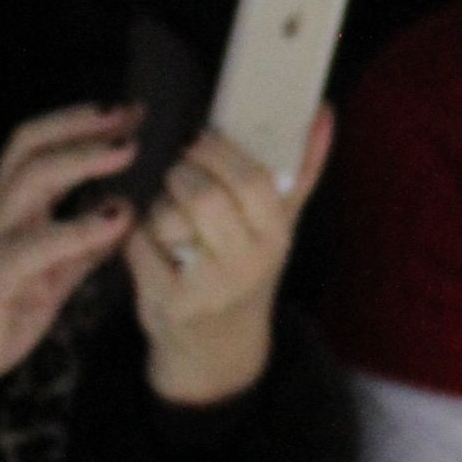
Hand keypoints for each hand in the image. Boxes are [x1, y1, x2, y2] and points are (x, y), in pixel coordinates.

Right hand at [0, 105, 142, 416]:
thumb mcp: (52, 280)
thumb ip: (85, 247)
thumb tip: (124, 209)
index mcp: (8, 209)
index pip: (37, 147)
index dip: (81, 124)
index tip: (131, 112)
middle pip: (29, 146)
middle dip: (82, 126)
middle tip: (131, 116)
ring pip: (26, 179)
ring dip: (80, 160)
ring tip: (125, 152)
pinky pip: (32, 245)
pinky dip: (77, 228)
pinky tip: (115, 220)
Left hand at [126, 110, 331, 405]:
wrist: (218, 350)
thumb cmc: (247, 271)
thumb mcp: (279, 227)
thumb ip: (302, 170)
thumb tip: (324, 110)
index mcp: (277, 238)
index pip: (252, 181)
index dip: (220, 153)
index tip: (203, 141)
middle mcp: (247, 265)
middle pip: (205, 196)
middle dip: (184, 171)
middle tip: (181, 169)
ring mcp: (206, 288)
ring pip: (168, 216)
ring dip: (160, 201)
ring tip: (168, 205)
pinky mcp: (166, 304)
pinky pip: (140, 244)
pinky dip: (137, 233)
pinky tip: (151, 241)